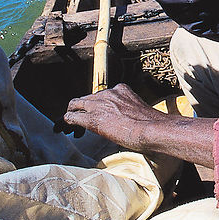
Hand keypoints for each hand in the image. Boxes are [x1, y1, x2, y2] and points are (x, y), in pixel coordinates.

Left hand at [65, 84, 216, 166]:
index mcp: (122, 90)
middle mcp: (109, 93)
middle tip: (78, 115)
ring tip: (68, 119)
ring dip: (73, 111)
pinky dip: (69, 119)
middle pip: (88, 97)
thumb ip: (132, 113)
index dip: (97, 103)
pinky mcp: (93, 118)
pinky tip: (66, 123)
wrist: (151, 129)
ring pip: (78, 103)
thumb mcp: (140, 112)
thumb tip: (138, 125)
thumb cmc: (152, 125)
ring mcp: (100, 104)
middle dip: (82, 106)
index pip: (103, 94)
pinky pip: (75, 116)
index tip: (95, 110)